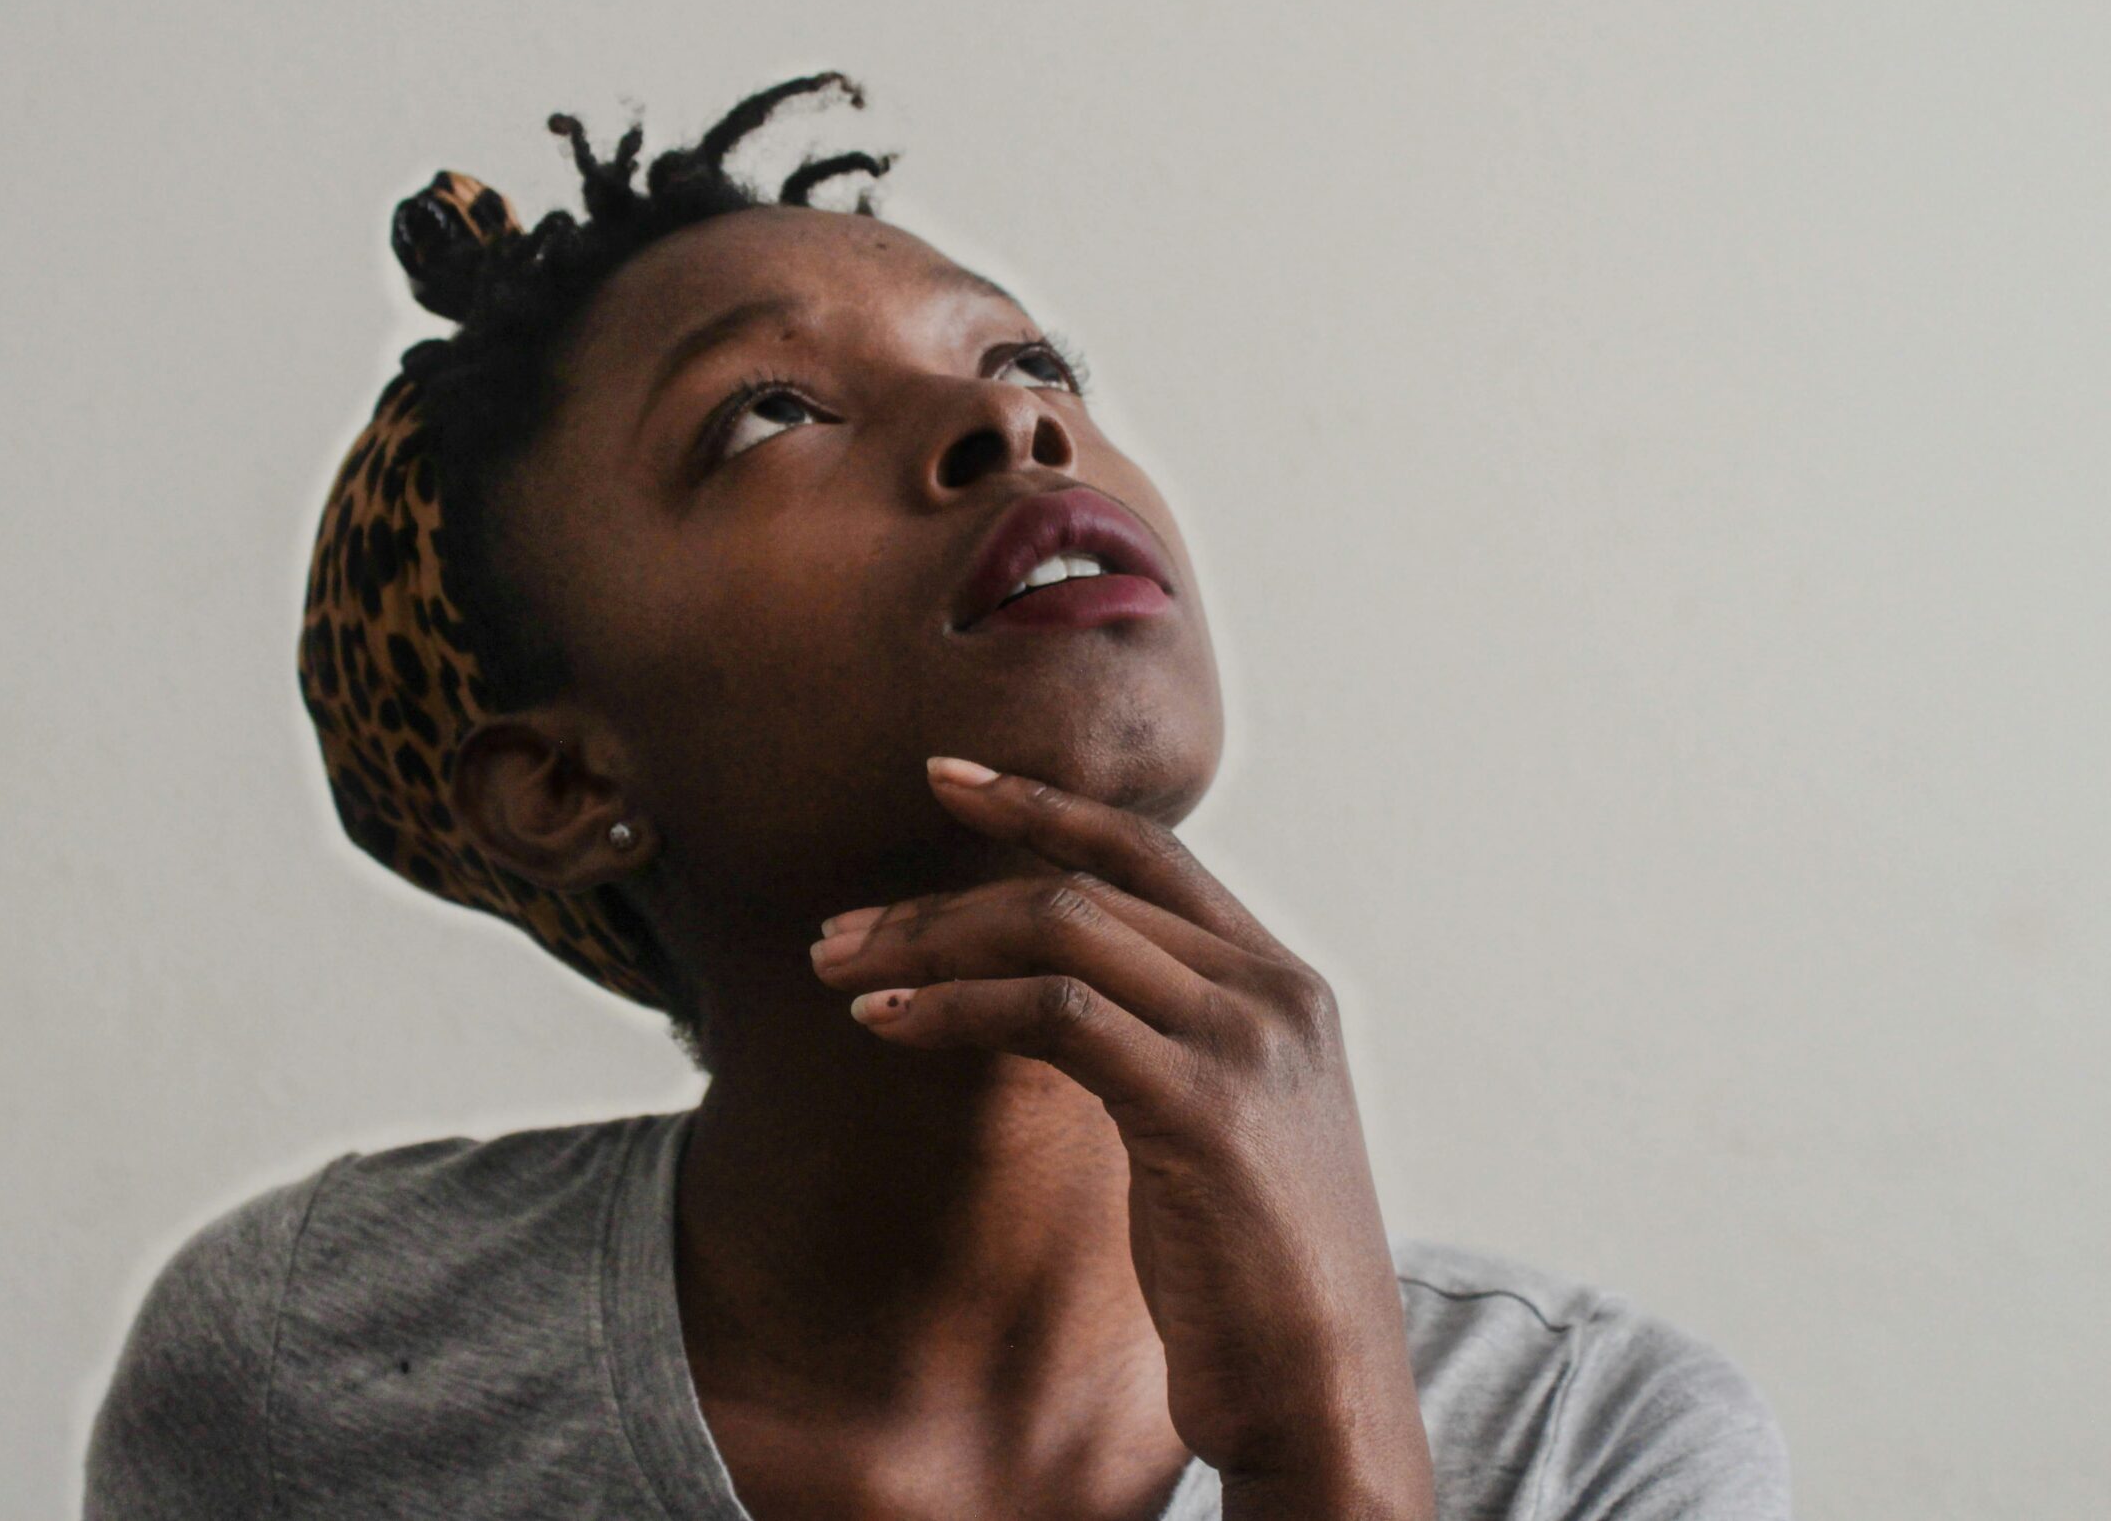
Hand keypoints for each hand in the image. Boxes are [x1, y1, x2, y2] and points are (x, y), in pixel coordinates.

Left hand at [808, 757, 1434, 1520]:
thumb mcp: (1217, 1124)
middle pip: (1083, 885)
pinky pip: (1053, 1014)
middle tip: (839, 932)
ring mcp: (1244, 1043)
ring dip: (931, 944)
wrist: (1324, 1385)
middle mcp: (1273, 994)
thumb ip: (1160, 1042)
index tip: (946, 778)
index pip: (1151, 850)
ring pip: (1060, 929)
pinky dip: (956, 1006)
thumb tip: (1050, 997)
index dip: (1043, 805)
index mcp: (1282, 985)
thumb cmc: (1250, 1270)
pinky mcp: (1202, 1108)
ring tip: (840, 973)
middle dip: (944, 897)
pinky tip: (889, 1024)